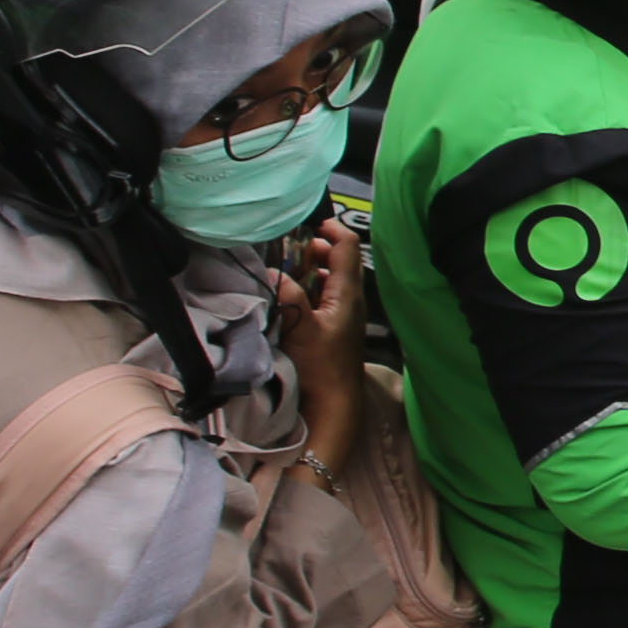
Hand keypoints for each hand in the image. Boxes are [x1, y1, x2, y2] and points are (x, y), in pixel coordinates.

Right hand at [272, 223, 368, 482]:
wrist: (334, 403)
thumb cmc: (320, 366)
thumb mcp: (301, 328)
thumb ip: (289, 297)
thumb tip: (275, 273)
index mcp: (347, 293)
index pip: (347, 247)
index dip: (331, 230)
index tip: (310, 224)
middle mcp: (352, 299)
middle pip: (340, 261)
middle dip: (317, 249)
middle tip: (291, 250)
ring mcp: (346, 314)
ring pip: (333, 279)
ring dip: (313, 270)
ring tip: (289, 270)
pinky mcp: (336, 327)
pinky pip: (327, 297)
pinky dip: (312, 288)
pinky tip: (294, 296)